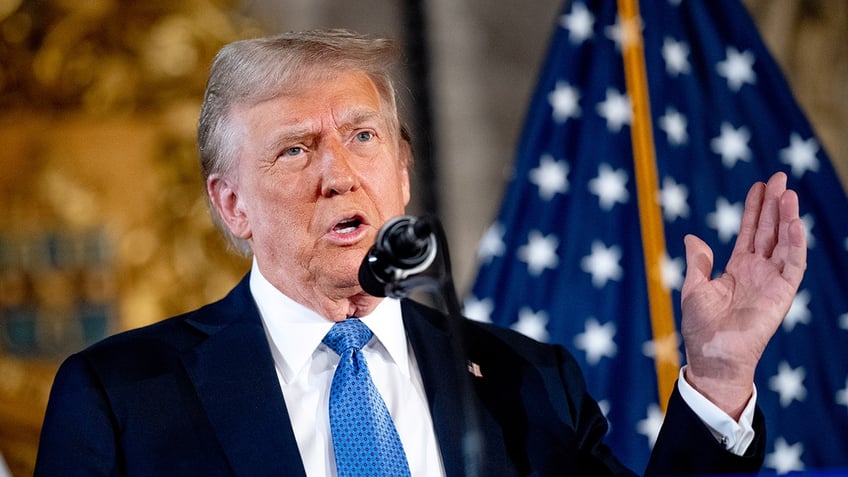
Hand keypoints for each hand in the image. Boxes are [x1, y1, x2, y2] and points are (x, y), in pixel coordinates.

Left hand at [680, 172, 806, 418]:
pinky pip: (793, 264)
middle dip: (774, 204)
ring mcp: (772, 281)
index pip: (750, 232)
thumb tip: (692, 237)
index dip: (754, 209)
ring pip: (784, 242)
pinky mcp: (782, 294)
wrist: (713, 356)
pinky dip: (795, 244)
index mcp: (738, 268)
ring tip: (787, 193)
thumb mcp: (695, 288)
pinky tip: (794, 223)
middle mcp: (758, 271)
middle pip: (770, 231)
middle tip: (779, 176)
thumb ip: (698, 262)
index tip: (758, 186)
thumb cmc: (702, 328)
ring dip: (787, 218)